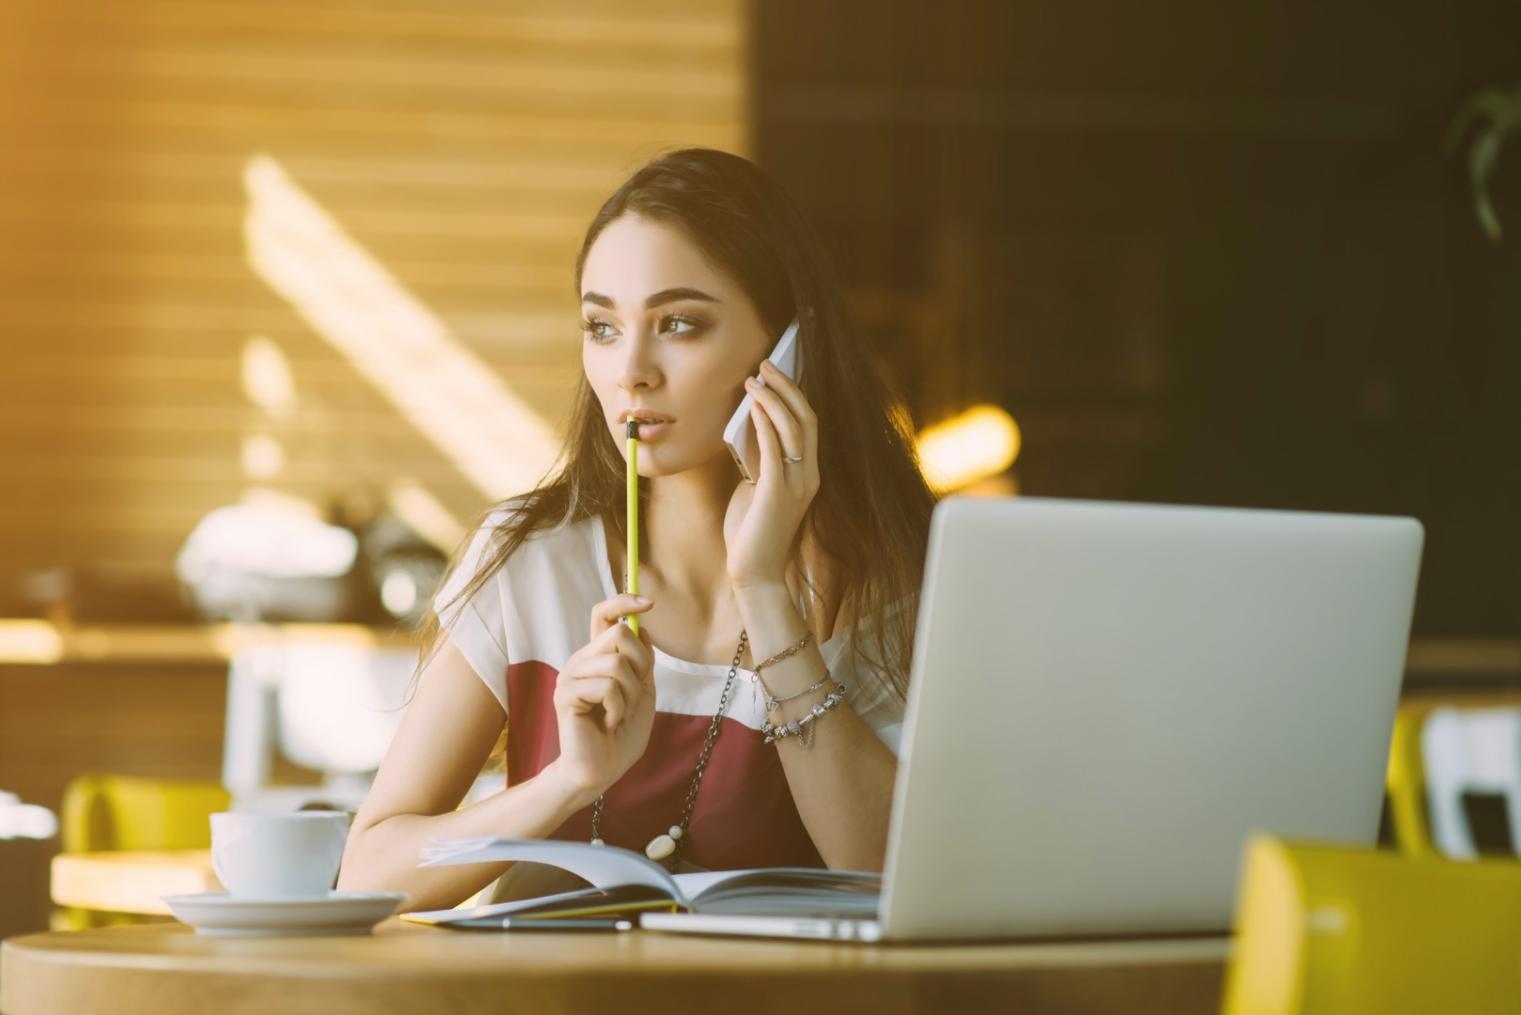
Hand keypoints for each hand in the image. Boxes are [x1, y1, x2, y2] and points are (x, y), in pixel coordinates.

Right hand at [544, 593, 656, 807]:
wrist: (603, 770)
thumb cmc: (622, 734)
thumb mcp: (642, 691)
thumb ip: (641, 660)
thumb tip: (640, 627)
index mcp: (597, 656)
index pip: (603, 614)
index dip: (624, 601)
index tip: (648, 602)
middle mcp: (581, 660)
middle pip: (620, 633)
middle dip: (640, 665)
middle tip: (632, 695)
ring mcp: (570, 676)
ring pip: (617, 663)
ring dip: (630, 694)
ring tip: (619, 714)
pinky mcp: (566, 695)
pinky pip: (607, 687)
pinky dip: (618, 709)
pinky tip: (608, 723)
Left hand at [724, 359, 820, 587]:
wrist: (754, 573)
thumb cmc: (751, 530)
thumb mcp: (754, 485)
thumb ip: (757, 457)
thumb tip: (748, 422)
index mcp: (807, 473)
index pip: (807, 424)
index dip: (794, 394)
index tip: (775, 372)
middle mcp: (808, 476)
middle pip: (806, 419)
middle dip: (786, 386)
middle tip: (765, 364)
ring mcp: (796, 485)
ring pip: (794, 429)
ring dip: (774, 399)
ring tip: (755, 379)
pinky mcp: (777, 494)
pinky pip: (775, 450)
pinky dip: (766, 424)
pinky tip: (755, 407)